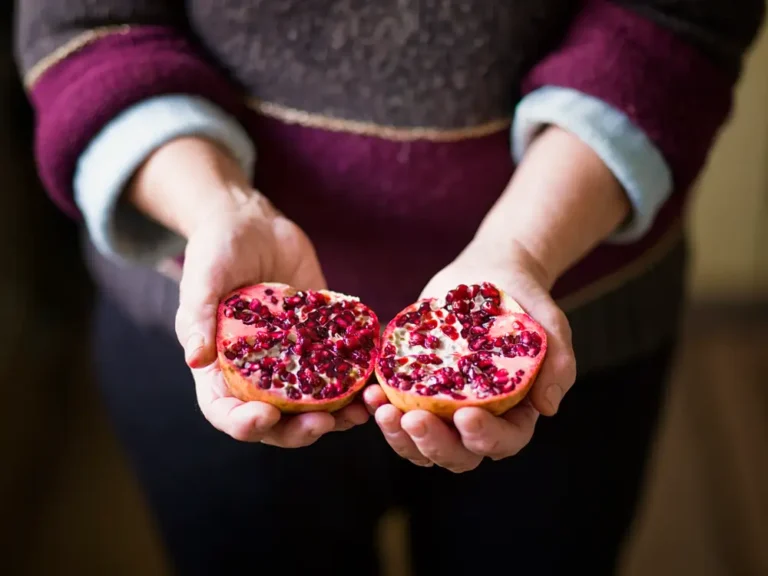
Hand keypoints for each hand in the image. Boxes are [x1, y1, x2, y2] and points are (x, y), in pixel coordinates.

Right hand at [130, 137, 368, 446]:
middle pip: (276, 420)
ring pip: (313, 403)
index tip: (266, 418)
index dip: (244, 425)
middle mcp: (257, 373)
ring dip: (337, 415)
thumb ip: (199, 317)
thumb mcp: (202, 280)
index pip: (226, 411)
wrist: (253, 224)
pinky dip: (357, 380)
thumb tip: (195, 359)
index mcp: (220, 368)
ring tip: (360, 413)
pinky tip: (375, 380)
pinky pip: (338, 369)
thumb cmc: (216, 251)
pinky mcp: (319, 341)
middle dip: (298, 430)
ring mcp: (291, 360)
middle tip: (321, 424)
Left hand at [364, 241, 576, 471]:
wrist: (490, 275)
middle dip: (432, 443)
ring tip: (382, 408)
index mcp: (513, 414)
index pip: (502, 441)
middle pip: (455, 454)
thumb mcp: (551, 326)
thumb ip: (558, 364)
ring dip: (398, 434)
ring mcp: (441, 408)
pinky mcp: (413, 388)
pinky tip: (370, 390)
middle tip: (413, 418)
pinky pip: (395, 409)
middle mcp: (476, 420)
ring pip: (418, 442)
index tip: (464, 414)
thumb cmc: (525, 303)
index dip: (484, 437)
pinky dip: (380, 406)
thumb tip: (547, 408)